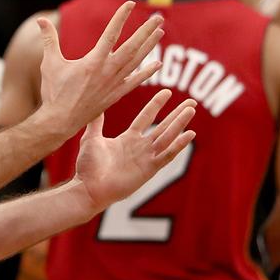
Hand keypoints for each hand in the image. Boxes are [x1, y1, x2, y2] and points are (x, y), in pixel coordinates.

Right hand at [36, 1, 163, 134]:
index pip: (111, 34)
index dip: (121, 18)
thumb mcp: (50, 63)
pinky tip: (158, 64)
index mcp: (93, 61)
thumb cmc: (54, 91)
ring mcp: (114, 83)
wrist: (60, 121)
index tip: (130, 4)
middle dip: (146, 31)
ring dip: (149, 46)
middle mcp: (107, 71)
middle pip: (132, 47)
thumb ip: (49, 40)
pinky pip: (135, 81)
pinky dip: (147, 73)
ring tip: (160, 32)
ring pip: (136, 61)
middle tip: (158, 17)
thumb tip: (40, 20)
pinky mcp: (116, 95)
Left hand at [75, 89, 196, 209]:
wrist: (88, 188)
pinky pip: (166, 155)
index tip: (167, 92)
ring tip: (191, 110)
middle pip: (163, 126)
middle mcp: (140, 147)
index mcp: (128, 139)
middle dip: (177, 114)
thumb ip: (95, 122)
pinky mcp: (149, 170)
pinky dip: (178, 145)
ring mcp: (146, 158)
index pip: (146, 118)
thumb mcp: (91, 138)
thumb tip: (95, 102)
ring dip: (180, 123)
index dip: (157, 105)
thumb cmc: (88, 167)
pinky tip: (189, 134)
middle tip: (192, 102)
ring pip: (167, 137)